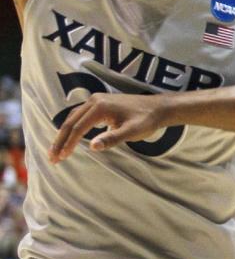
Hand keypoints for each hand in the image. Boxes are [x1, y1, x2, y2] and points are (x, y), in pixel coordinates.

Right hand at [48, 93, 166, 162]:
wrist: (158, 108)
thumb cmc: (147, 120)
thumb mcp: (132, 132)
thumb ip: (112, 139)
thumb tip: (92, 146)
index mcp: (100, 107)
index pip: (78, 128)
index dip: (68, 144)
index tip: (61, 158)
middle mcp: (94, 100)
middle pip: (70, 122)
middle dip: (60, 141)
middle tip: (52, 158)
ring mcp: (96, 100)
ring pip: (73, 118)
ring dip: (64, 135)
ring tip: (57, 151)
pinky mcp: (100, 103)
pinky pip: (80, 116)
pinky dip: (73, 127)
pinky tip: (70, 138)